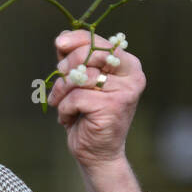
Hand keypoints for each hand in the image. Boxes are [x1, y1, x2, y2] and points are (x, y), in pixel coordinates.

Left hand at [48, 29, 145, 166]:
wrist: (98, 153)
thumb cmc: (88, 116)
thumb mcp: (82, 84)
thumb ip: (75, 60)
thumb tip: (62, 38)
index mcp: (128, 66)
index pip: (101, 42)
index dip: (78, 40)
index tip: (60, 44)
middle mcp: (131, 76)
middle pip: (90, 54)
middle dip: (67, 67)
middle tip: (60, 83)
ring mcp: (125, 91)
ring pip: (80, 77)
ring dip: (63, 92)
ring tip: (63, 105)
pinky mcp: (112, 106)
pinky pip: (76, 97)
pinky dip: (65, 109)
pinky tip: (70, 119)